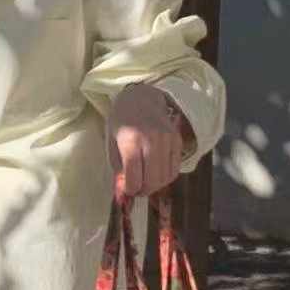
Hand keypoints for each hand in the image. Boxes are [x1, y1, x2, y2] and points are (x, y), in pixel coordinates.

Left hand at [107, 83, 193, 197]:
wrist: (141, 98)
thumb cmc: (122, 121)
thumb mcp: (112, 142)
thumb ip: (119, 166)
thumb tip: (125, 190)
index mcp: (130, 141)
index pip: (134, 178)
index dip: (130, 190)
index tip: (127, 190)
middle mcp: (151, 141)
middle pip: (152, 180)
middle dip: (143, 191)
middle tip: (137, 190)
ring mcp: (167, 140)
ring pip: (165, 178)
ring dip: (156, 186)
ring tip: (146, 183)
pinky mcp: (177, 141)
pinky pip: (175, 169)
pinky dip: (166, 177)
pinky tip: (156, 174)